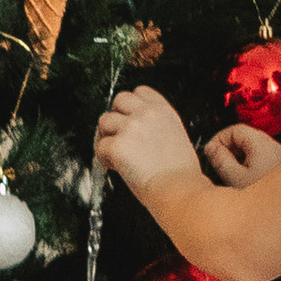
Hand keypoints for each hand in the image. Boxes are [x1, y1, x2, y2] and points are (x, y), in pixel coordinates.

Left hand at [93, 85, 200, 209]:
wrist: (178, 189)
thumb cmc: (181, 174)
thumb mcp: (178, 139)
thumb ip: (158, 128)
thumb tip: (142, 135)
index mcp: (164, 111)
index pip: (140, 91)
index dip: (131, 106)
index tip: (129, 119)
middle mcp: (147, 114)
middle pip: (119, 100)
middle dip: (116, 117)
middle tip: (118, 137)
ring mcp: (131, 127)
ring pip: (104, 121)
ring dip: (106, 137)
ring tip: (115, 154)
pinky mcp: (118, 145)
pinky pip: (99, 146)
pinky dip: (103, 158)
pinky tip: (114, 167)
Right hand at [202, 123, 280, 183]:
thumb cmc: (271, 196)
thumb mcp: (236, 178)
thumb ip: (220, 160)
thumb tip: (210, 149)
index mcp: (259, 143)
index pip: (233, 129)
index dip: (218, 139)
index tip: (210, 152)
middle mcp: (271, 146)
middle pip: (242, 140)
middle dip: (228, 152)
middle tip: (220, 167)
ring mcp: (277, 157)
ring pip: (251, 153)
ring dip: (239, 162)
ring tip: (234, 179)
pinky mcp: (280, 169)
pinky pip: (259, 163)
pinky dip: (250, 170)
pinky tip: (247, 184)